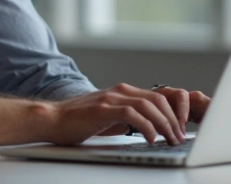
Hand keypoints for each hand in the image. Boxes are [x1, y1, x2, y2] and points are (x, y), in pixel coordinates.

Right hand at [42, 83, 208, 145]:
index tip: (178, 128)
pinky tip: (150, 137)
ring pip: (148, 105)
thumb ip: (126, 118)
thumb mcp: (108, 118)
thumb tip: (147, 129)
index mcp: (122, 92)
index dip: (171, 112)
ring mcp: (111, 98)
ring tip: (169, 138)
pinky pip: (132, 114)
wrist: (52, 119)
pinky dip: (146, 125)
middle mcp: (119, 91)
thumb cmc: (78, 121)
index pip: (156, 96)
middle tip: (178, 136)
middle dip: (172, 119)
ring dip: (163, 123)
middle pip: (157, 99)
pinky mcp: (103, 109)